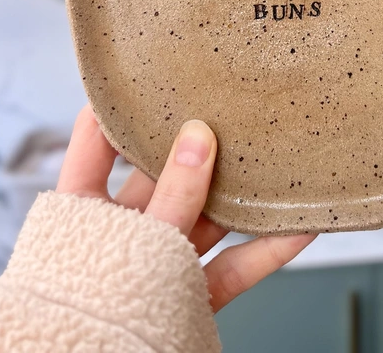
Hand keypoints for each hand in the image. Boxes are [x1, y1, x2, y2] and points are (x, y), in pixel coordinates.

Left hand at [57, 105, 314, 310]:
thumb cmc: (90, 310)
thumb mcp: (133, 240)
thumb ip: (171, 192)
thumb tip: (200, 134)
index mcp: (83, 211)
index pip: (97, 141)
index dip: (120, 105)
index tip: (154, 71)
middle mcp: (122, 232)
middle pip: (164, 176)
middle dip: (201, 148)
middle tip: (232, 111)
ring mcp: (159, 262)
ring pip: (206, 218)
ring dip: (242, 197)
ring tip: (276, 161)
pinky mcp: (190, 294)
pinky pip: (233, 266)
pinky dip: (267, 249)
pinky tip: (299, 226)